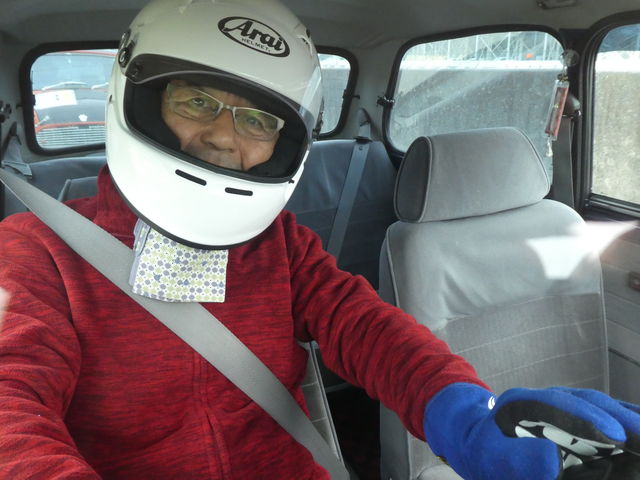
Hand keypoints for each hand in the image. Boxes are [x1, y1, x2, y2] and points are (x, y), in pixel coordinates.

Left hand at [423, 383, 639, 479]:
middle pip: (586, 400)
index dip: (589, 418)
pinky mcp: (571, 419)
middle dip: (618, 416)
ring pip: (597, 406)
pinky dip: (621, 419)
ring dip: (625, 418)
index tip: (616, 436)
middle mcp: (545, 400)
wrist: (474, 441)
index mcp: (522, 404)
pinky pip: (600, 415)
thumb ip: (519, 459)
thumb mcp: (492, 458)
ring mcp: (560, 407)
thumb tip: (554, 459)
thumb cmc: (483, 452)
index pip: (559, 405)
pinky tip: (638, 427)